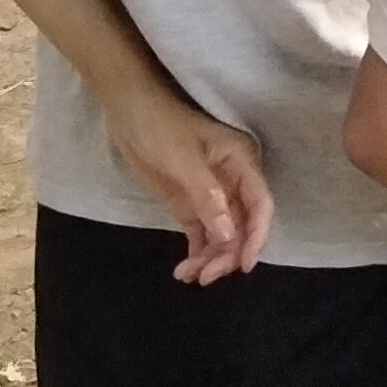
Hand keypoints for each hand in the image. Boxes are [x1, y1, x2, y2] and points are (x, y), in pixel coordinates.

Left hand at [100, 78, 273, 281]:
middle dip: (228, 253)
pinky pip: (202, 234)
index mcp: (241, 161)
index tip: (244, 265)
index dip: (257, 235)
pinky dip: (197, 253)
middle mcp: (232, 180)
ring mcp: (211, 193)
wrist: (127, 109)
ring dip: (211, 257)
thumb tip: (229, 235)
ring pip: (223, 234)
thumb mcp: (182, 159)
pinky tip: (184, 270)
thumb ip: (207, 196)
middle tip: (206, 277)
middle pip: (242, 224)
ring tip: (189, 275)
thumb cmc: (159, 125)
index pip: (259, 203)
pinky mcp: (190, 203)